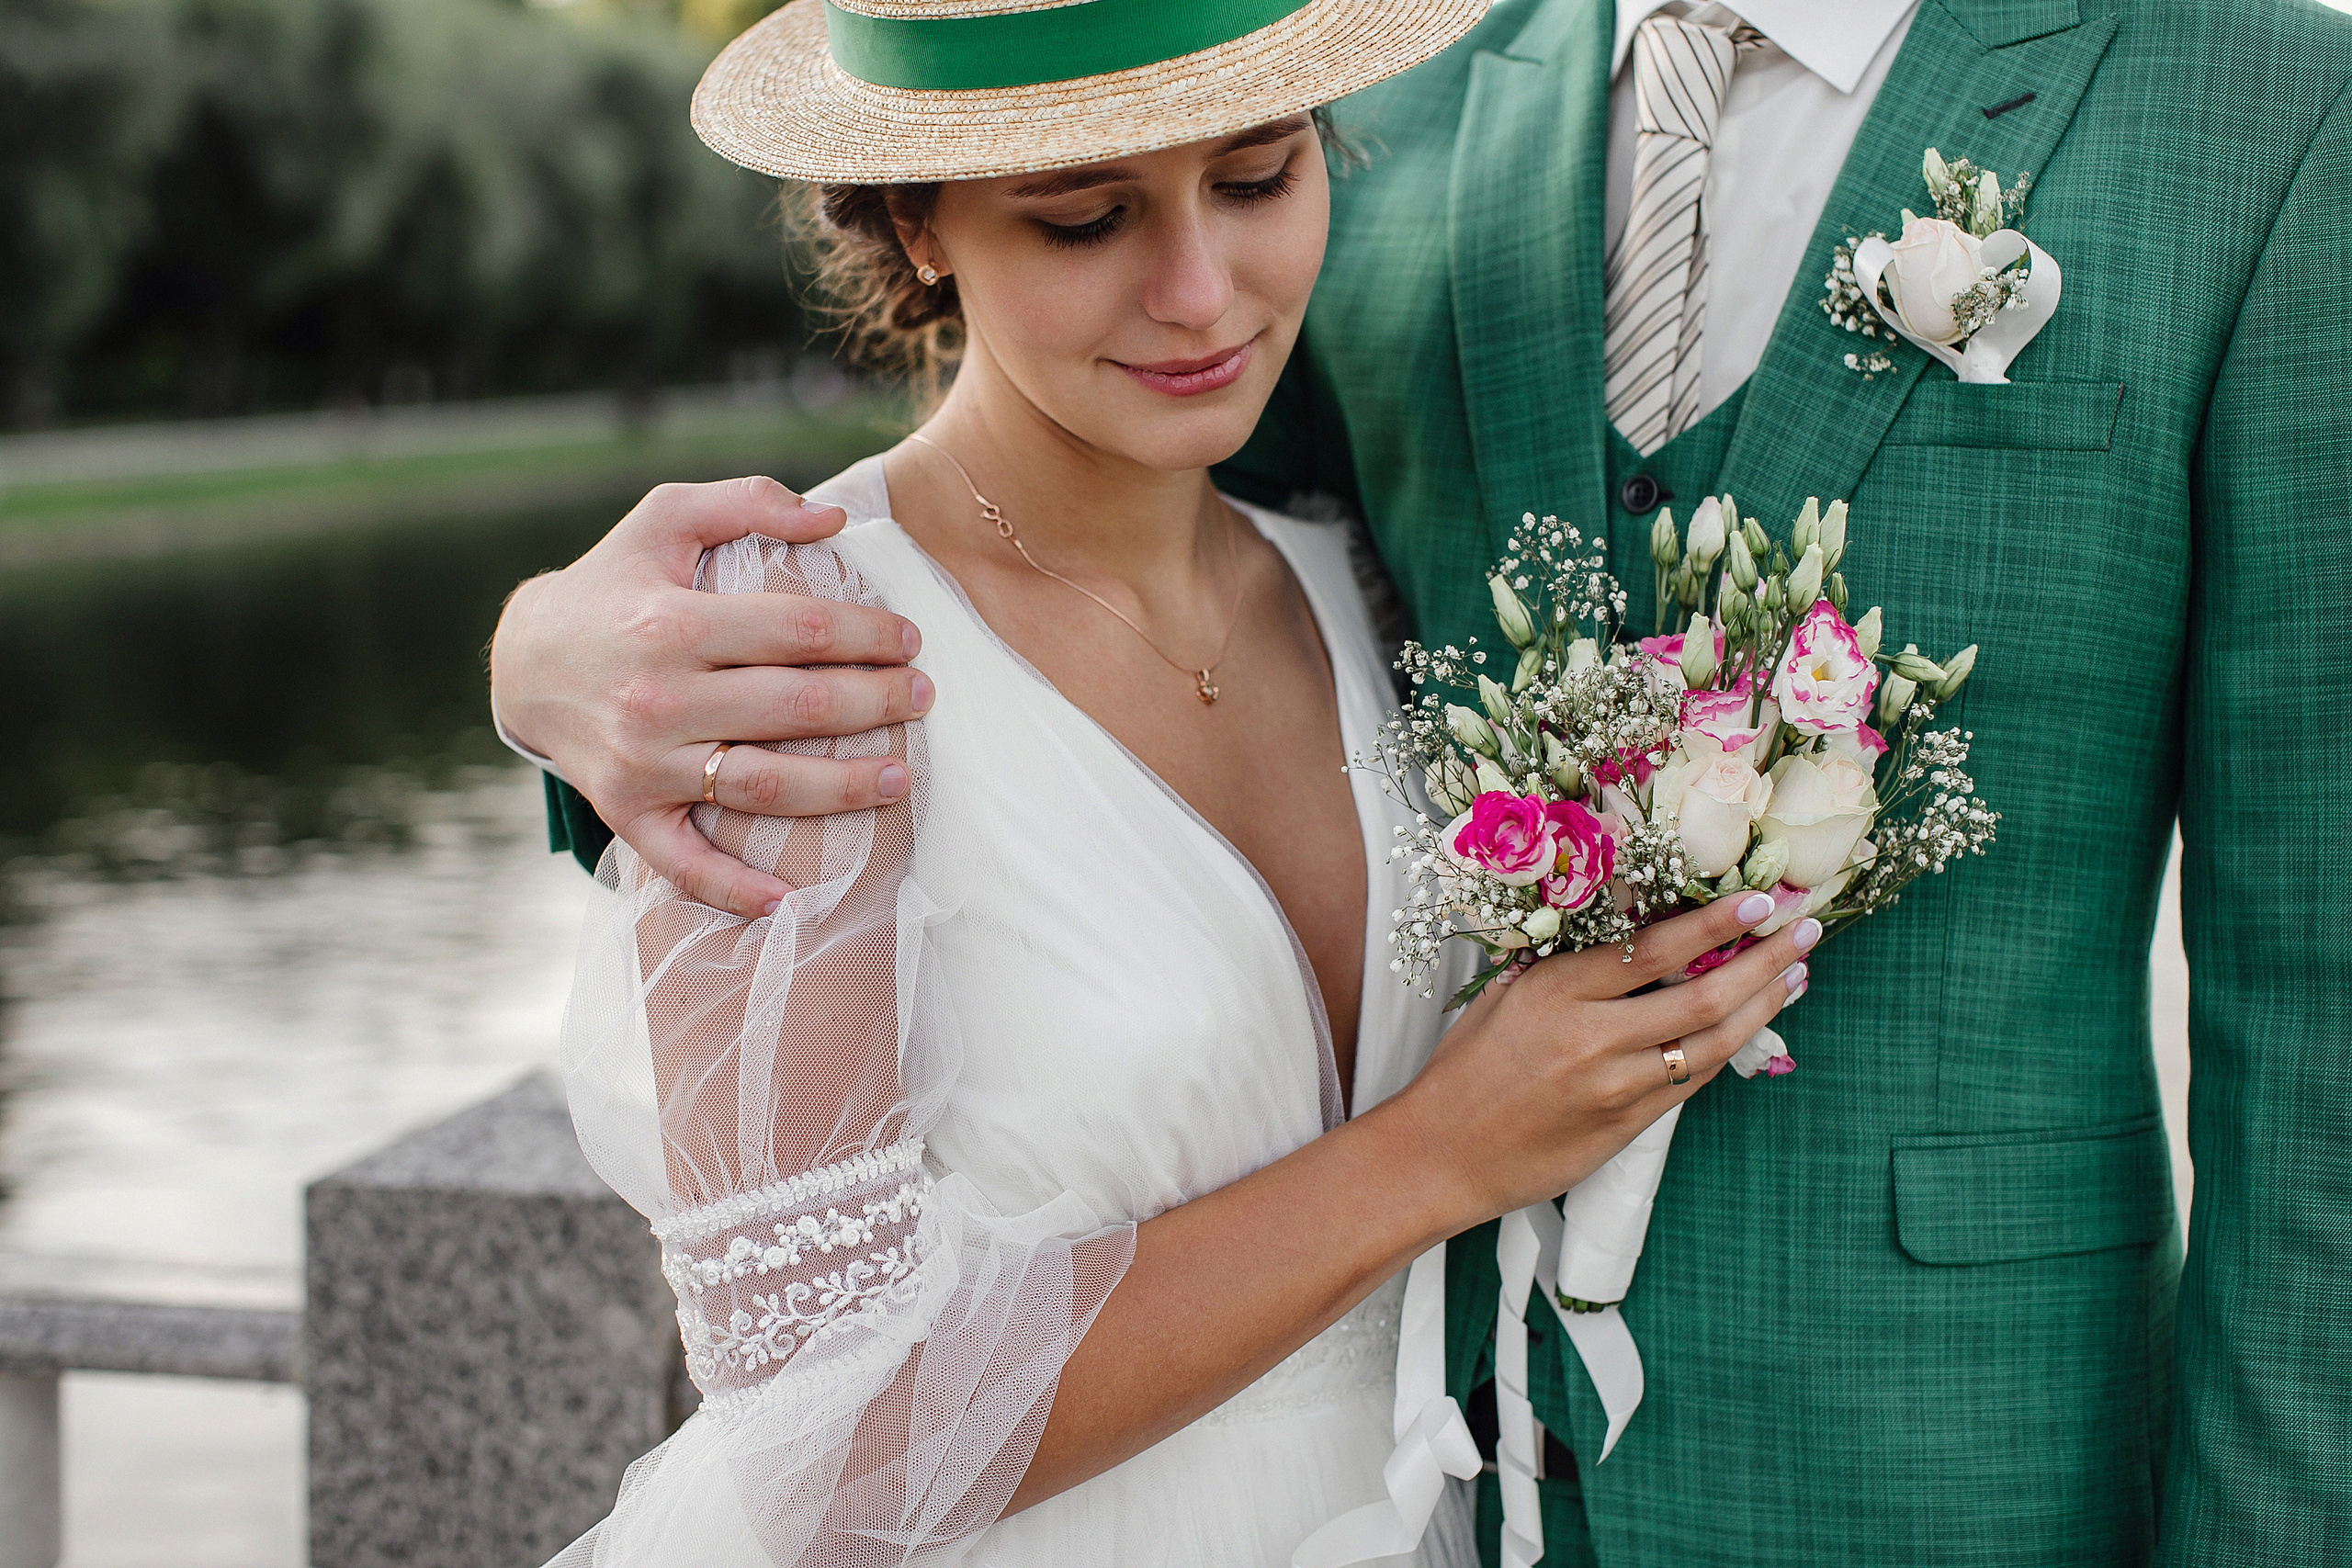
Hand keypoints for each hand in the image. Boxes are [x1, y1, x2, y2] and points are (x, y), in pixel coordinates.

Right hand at [488, 476, 934, 916]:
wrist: (524, 660)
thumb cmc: (614, 585)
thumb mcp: (664, 519)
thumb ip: (746, 503)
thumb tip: (831, 517)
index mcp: (671, 622)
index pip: (797, 630)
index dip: (867, 633)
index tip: (910, 639)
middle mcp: (657, 697)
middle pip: (795, 708)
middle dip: (874, 703)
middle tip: (922, 698)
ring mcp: (643, 764)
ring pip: (763, 787)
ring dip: (842, 789)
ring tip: (902, 778)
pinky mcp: (627, 813)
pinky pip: (685, 863)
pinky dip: (736, 889)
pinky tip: (793, 901)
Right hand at [1385, 892, 1818, 1224]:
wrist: (1441, 1157)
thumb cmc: (1464, 1072)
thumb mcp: (1502, 998)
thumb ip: (1561, 964)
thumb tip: (1620, 924)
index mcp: (1557, 993)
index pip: (1655, 949)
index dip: (1716, 923)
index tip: (1759, 900)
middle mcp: (1593, 1038)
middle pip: (1704, 996)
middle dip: (1764, 959)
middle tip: (1803, 930)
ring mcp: (1615, 1087)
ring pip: (1712, 1043)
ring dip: (1764, 1005)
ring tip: (1796, 975)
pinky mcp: (1627, 1127)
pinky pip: (1691, 1082)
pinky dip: (1728, 1049)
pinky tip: (1753, 1025)